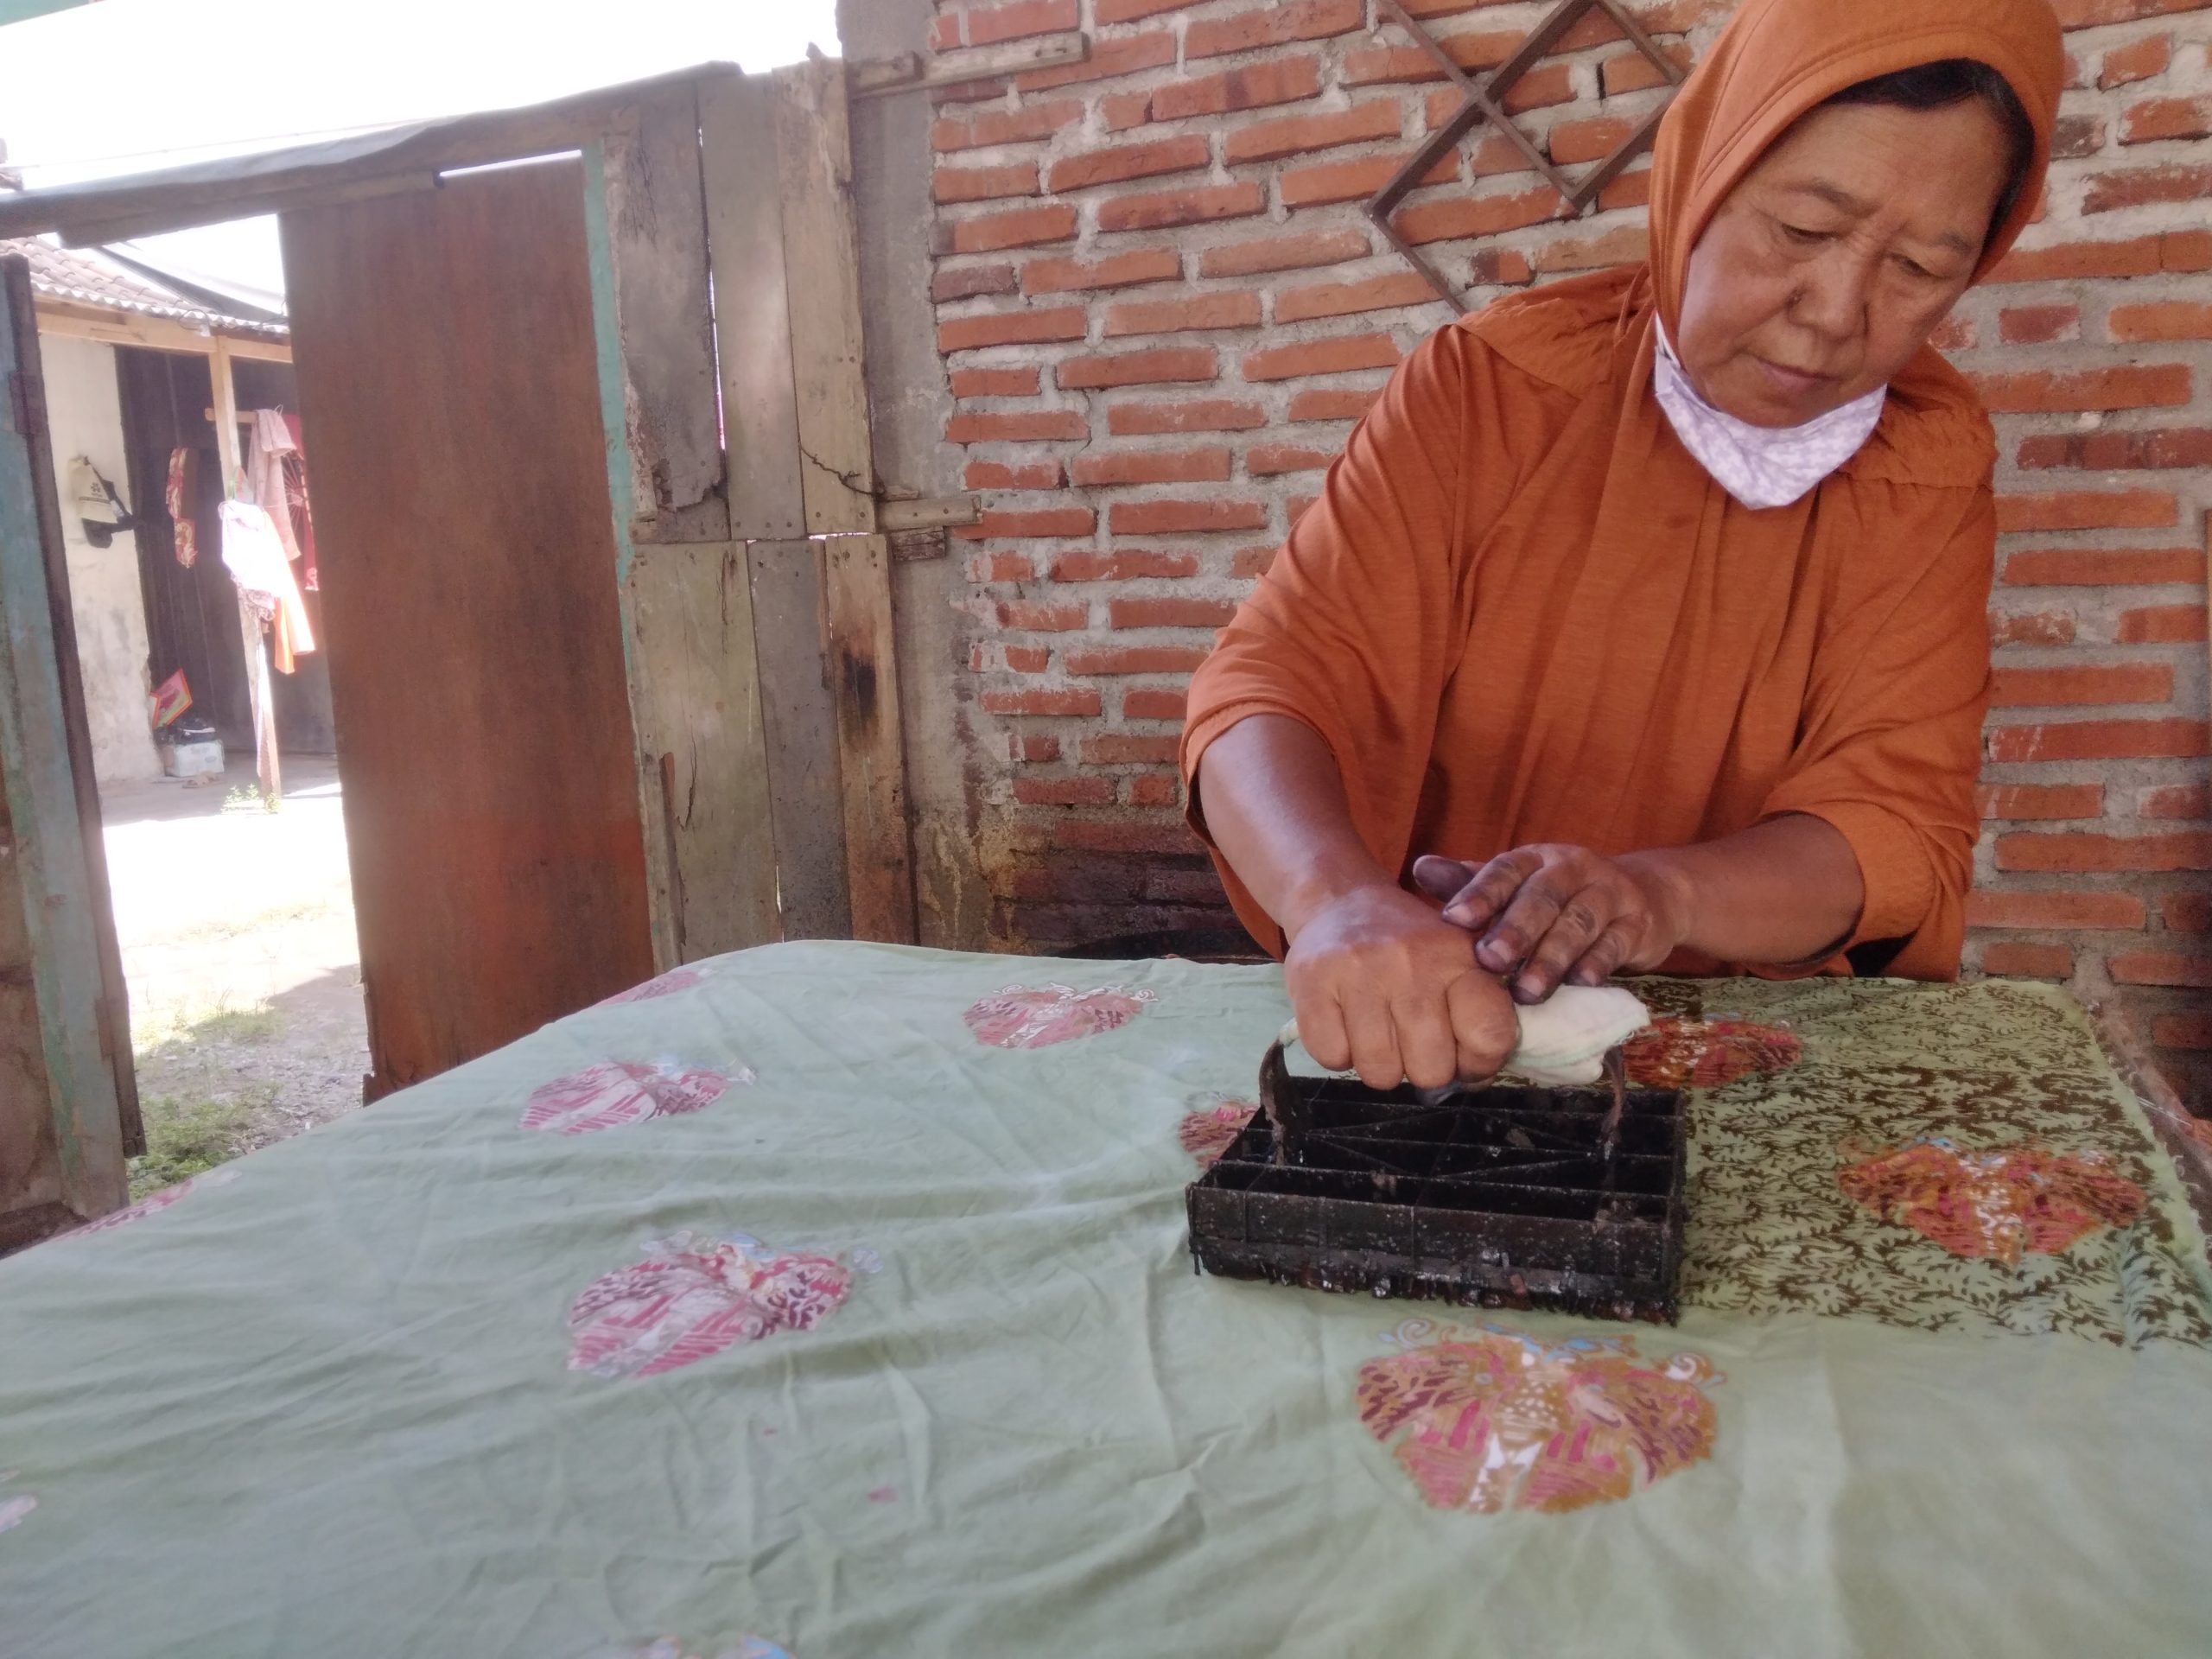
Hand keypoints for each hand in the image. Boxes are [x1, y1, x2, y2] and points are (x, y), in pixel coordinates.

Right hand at [1282, 882, 1518, 1090]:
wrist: (1340, 899)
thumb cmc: (1406, 946)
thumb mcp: (1454, 960)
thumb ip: (1477, 1013)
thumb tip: (1476, 1076)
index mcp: (1457, 958)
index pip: (1488, 1034)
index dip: (1479, 1063)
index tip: (1462, 1057)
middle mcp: (1411, 962)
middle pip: (1431, 1069)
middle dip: (1421, 1069)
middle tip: (1409, 1044)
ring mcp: (1359, 971)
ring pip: (1379, 1072)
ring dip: (1377, 1065)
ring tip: (1375, 1033)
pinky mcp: (1312, 982)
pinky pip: (1332, 1057)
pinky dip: (1337, 1053)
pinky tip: (1343, 1025)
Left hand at [1411, 845, 1688, 1004]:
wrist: (1646, 896)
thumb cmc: (1560, 898)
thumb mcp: (1517, 885)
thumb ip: (1472, 882)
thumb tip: (1421, 868)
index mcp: (1535, 858)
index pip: (1504, 870)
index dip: (1479, 893)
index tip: (1451, 919)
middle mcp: (1572, 867)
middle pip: (1543, 896)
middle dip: (1515, 929)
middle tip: (1489, 961)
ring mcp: (1609, 892)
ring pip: (1579, 922)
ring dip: (1553, 957)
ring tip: (1527, 990)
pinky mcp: (1638, 923)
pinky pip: (1617, 943)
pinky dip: (1598, 963)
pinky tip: (1581, 983)